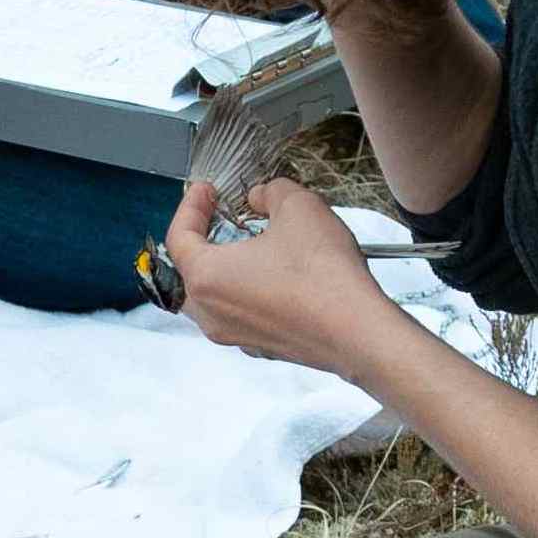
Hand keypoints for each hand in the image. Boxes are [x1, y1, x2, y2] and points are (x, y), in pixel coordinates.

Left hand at [165, 177, 401, 379]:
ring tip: (250, 243)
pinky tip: (274, 275)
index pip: (179, 237)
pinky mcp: (262, 347)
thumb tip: (260, 197)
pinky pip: (241, 314)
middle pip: (190, 270)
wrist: (358, 331)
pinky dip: (247, 292)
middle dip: (203, 239)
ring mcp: (235, 335)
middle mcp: (212, 313)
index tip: (205, 189)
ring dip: (226, 267)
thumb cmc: (322, 273)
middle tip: (221, 215)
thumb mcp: (297, 206)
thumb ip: (270, 192)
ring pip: (215, 297)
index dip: (191, 206)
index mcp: (206, 277)